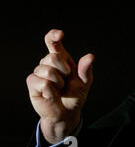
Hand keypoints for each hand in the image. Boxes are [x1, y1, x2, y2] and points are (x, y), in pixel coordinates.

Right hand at [26, 29, 93, 143]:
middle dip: (63, 70)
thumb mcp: (85, 82)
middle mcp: (48, 62)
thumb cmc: (76, 94)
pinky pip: (42, 83)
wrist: (67, 111)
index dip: (54, 36)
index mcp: (61, 57)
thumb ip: (86, 69)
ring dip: (58, 83)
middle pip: (53, 57)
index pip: (53, 42)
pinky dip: (51, 91)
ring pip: (47, 71)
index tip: (59, 34)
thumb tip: (90, 56)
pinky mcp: (32, 83)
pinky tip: (51, 94)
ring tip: (58, 89)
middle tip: (66, 81)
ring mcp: (39, 72)